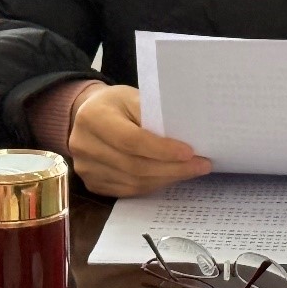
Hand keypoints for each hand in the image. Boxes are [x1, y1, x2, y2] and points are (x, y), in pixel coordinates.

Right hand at [67, 84, 211, 196]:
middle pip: (134, 166)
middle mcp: (84, 146)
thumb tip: (185, 137)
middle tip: (201, 165)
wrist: (88, 114)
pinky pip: (128, 191)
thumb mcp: (133, 96)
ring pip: (133, 182)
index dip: (162, 149)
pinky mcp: (92, 184)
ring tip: (191, 171)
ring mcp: (86, 169)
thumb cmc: (116, 103)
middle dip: (172, 168)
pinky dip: (153, 185)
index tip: (190, 152)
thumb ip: (153, 115)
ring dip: (167, 178)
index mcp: (94, 118)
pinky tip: (171, 176)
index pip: (131, 140)